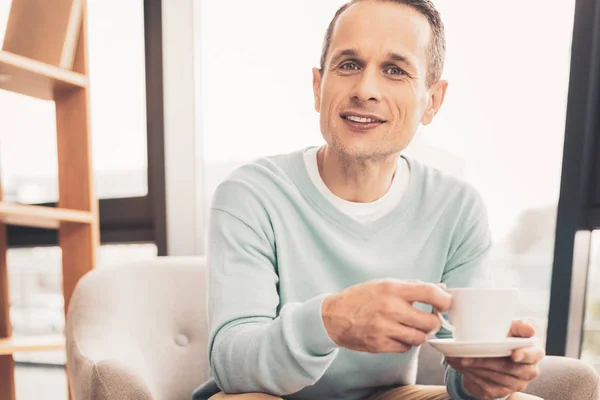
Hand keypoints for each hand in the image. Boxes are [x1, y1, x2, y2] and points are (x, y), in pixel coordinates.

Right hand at [322, 279, 450, 352]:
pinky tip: (396, 334)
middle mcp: (389, 308)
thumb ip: (413, 286)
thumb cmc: (361, 297)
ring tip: (410, 327)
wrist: (333, 316)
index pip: (430, 293)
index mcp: (392, 288)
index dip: (444, 300)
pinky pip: (405, 347)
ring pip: (420, 338)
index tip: (445, 304)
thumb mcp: (385, 284)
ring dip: (419, 334)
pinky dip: (405, 343)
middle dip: (433, 322)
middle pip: (430, 322)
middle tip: (428, 319)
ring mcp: (384, 328)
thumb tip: (441, 288)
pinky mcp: (379, 344)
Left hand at [446, 319, 544, 399]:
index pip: (533, 354)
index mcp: (535, 352)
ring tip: (459, 358)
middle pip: (508, 367)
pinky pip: (487, 386)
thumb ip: (521, 325)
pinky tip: (462, 366)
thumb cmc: (506, 337)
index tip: (514, 355)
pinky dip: (472, 375)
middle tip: (467, 356)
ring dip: (476, 367)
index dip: (524, 355)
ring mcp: (516, 384)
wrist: (492, 354)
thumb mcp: (512, 327)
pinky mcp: (502, 392)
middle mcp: (529, 371)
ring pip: (495, 377)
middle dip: (487, 361)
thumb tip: (530, 328)